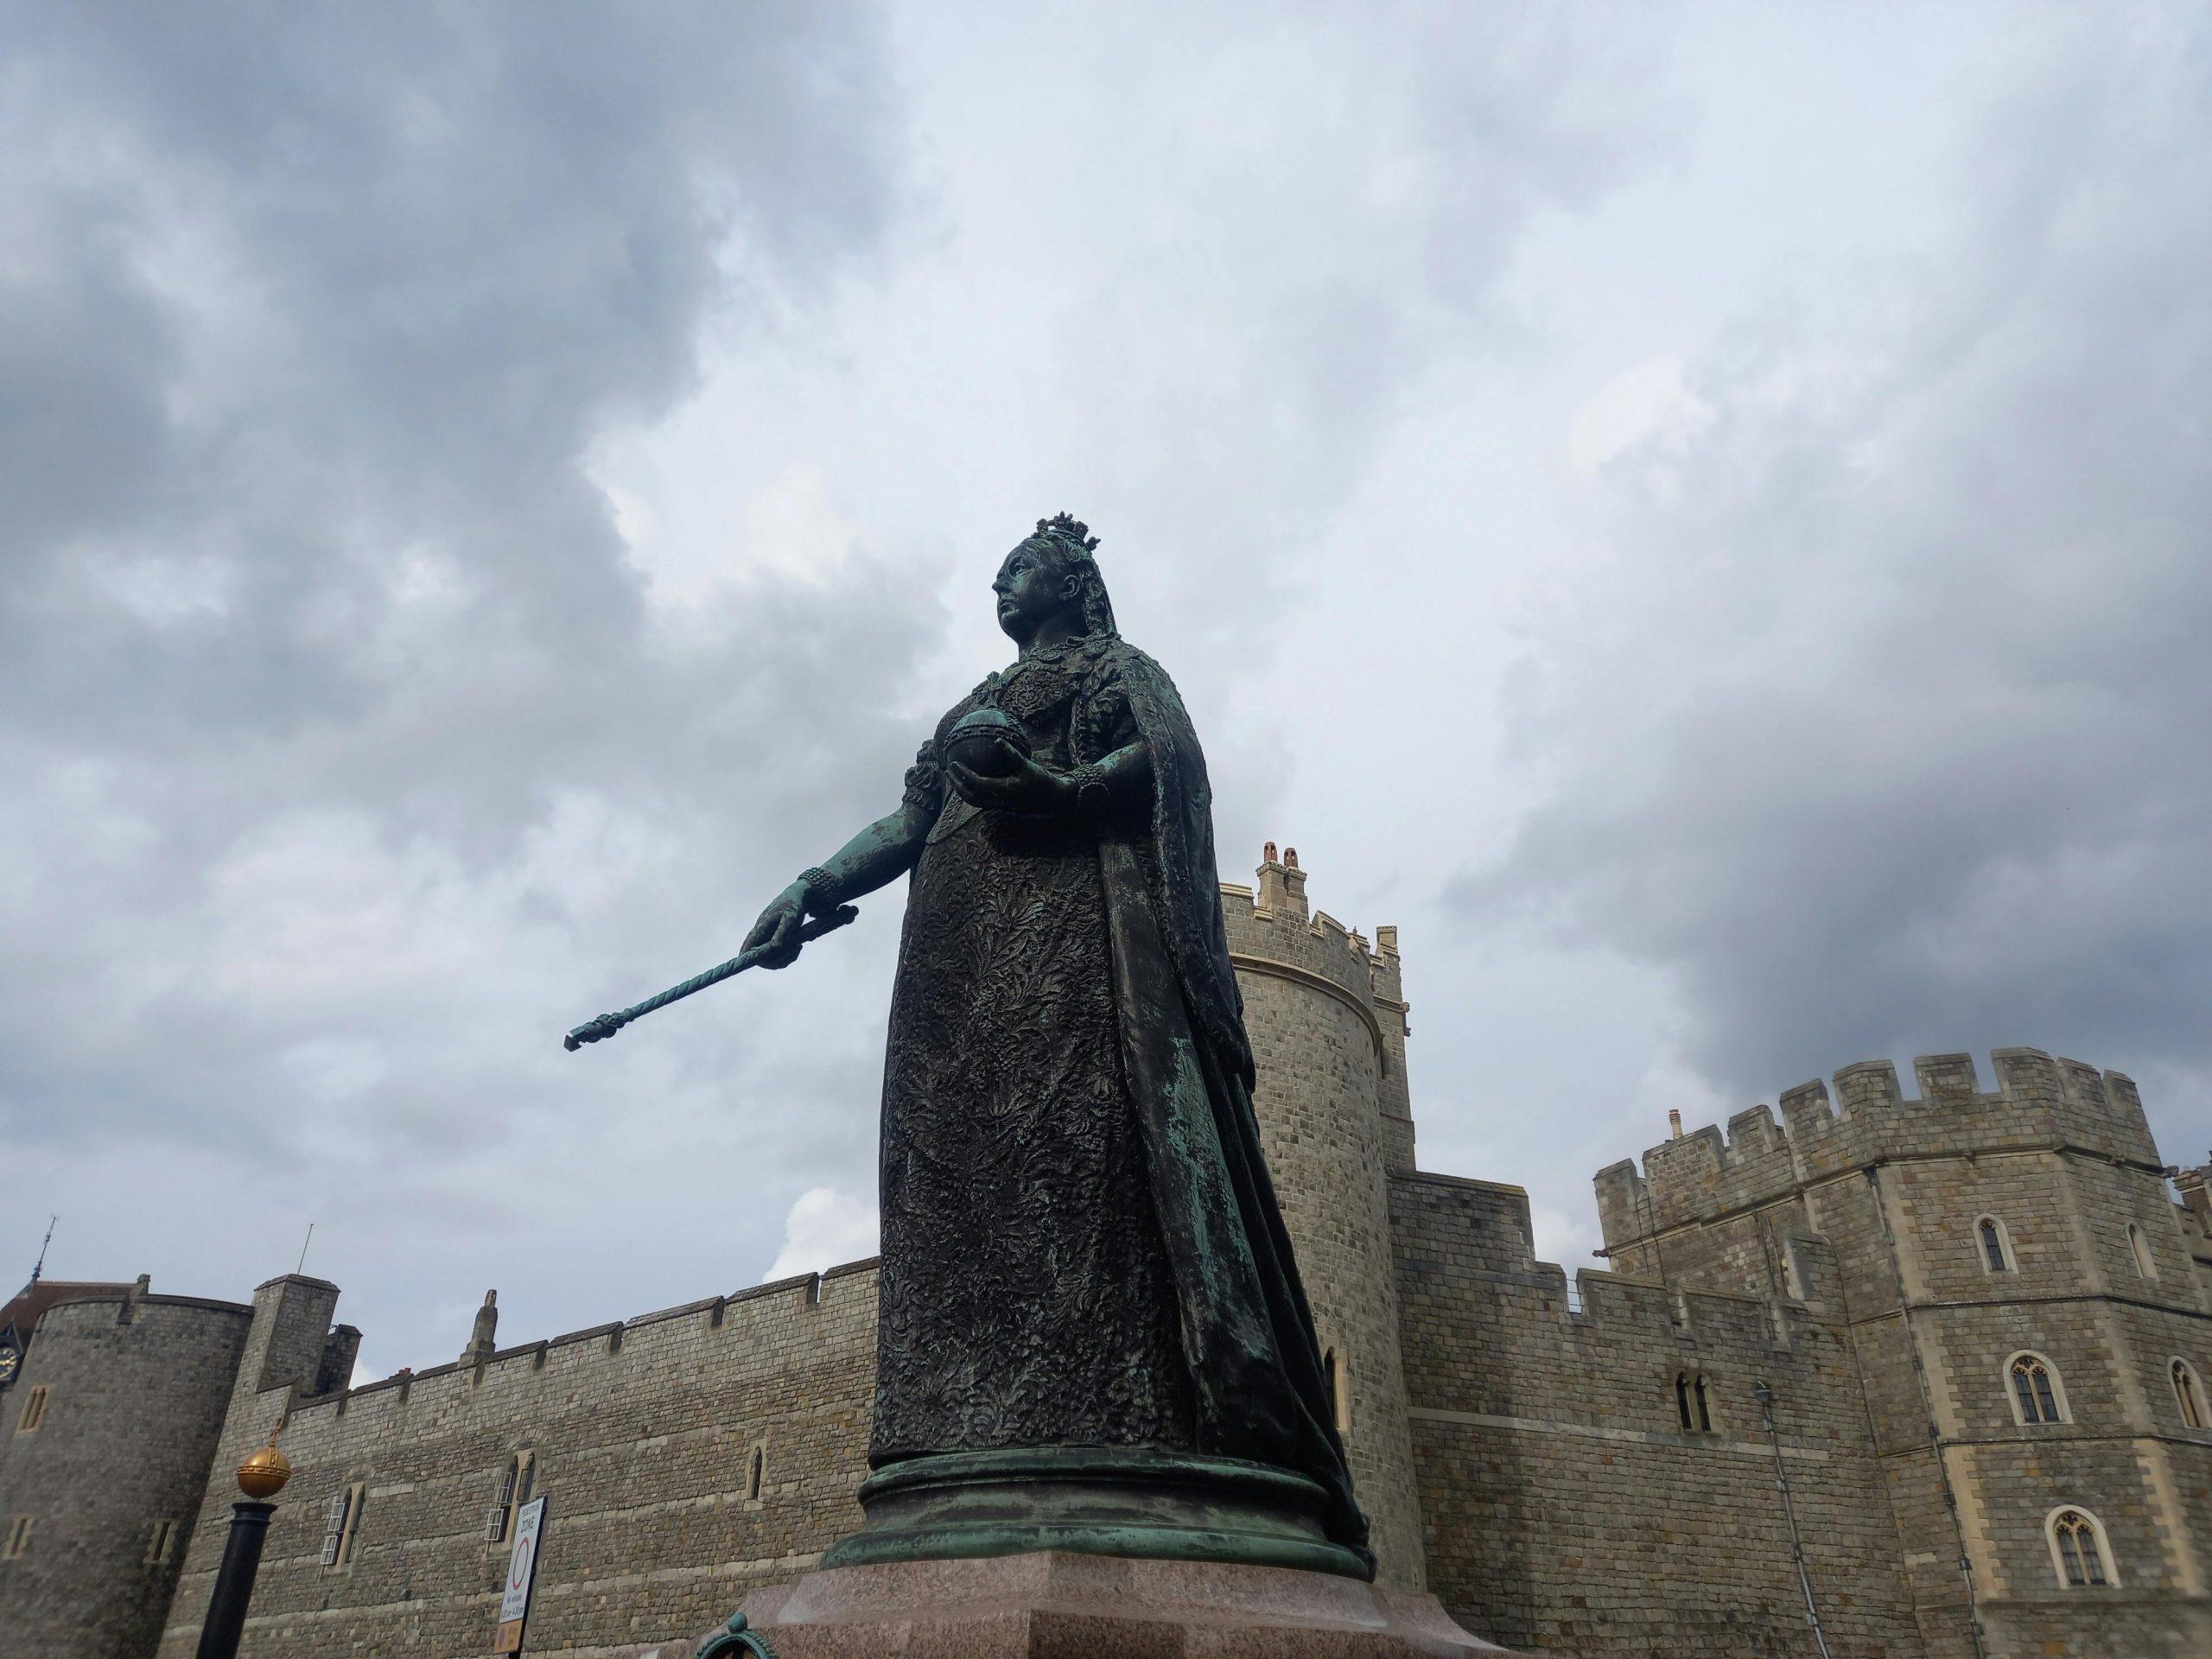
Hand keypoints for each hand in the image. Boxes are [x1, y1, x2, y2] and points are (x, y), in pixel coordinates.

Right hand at [741, 883, 808, 968]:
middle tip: (794, 952)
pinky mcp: (775, 939)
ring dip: (784, 958)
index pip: (748, 947)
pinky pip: (778, 954)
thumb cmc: (793, 905)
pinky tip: (798, 947)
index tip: (748, 965)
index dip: (746, 958)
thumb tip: (775, 947)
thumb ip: (782, 931)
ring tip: (798, 948)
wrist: (798, 897)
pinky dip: (788, 955)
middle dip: (776, 961)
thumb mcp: (790, 917)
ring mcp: (767, 937)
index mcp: (761, 928)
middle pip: (760, 957)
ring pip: (770, 958)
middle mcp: (761, 934)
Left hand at [946, 746, 1074, 816]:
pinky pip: (982, 800)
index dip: (964, 774)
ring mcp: (1000, 806)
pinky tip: (972, 780)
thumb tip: (996, 739)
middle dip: (957, 785)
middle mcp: (999, 801)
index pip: (978, 783)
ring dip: (963, 790)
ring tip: (955, 777)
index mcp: (1003, 791)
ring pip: (975, 801)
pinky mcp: (1003, 806)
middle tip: (948, 771)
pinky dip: (973, 791)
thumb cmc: (1042, 781)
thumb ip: (1011, 754)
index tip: (954, 763)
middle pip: (971, 797)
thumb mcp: (1027, 766)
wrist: (1053, 799)